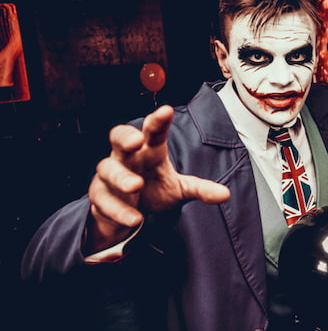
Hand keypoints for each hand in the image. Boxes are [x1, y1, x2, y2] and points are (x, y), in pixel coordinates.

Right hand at [86, 105, 229, 251]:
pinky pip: (104, 201)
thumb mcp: (180, 189)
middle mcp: (127, 158)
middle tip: (136, 141)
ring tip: (135, 185)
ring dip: (121, 177)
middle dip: (126, 137)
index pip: (153, 132)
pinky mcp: (100, 198)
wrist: (128, 215)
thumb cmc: (154, 190)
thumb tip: (225, 194)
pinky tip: (134, 219)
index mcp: (149, 151)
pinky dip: (119, 210)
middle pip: (119, 139)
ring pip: (108, 169)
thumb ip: (201, 189)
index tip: (166, 111)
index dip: (158, 122)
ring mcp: (110, 177)